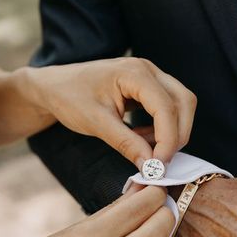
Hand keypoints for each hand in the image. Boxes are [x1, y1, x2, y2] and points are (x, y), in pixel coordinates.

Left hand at [27, 57, 196, 165]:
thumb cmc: (69, 98)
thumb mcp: (96, 124)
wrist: (52, 87)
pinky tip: (142, 139)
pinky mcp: (147, 86)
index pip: (166, 107)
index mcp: (134, 72)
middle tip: (159, 163)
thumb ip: (126, 143)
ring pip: (181, 104)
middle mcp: (148, 69)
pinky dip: (163, 127)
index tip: (158, 167)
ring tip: (146, 151)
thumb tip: (151, 167)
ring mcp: (149, 76)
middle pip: (184, 102)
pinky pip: (168, 106)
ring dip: (172, 131)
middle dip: (178, 135)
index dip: (168, 140)